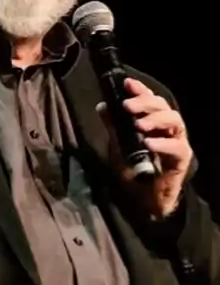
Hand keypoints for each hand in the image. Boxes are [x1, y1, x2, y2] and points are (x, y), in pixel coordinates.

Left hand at [97, 77, 192, 217]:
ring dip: (155, 119)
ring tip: (139, 124)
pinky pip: (177, 147)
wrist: (143, 201)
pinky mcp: (181, 160)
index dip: (141, 90)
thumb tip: (102, 106)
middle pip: (163, 106)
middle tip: (128, 105)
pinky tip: (148, 143)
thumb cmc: (135, 172)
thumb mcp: (118, 146)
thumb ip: (113, 126)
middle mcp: (167, 129)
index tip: (127, 84)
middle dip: (145, 102)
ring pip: (174, 121)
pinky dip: (162, 143)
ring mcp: (176, 143)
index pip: (150, 100)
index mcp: (153, 123)